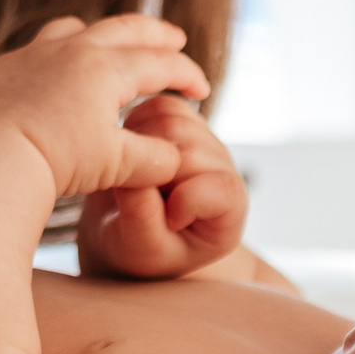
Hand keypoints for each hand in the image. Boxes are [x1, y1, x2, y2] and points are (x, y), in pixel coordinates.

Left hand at [0, 16, 210, 198]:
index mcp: (105, 68)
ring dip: (101, 35)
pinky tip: (59, 72)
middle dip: (155, 34)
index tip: (201, 90)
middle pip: (123, 29)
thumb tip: (179, 160)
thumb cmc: (56, 164)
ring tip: (113, 45)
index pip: (159, 63)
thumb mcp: (116, 166)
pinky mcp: (2, 68)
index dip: (186, 75)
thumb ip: (155, 160)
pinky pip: (37, 49)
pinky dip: (59, 54)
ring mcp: (32, 54)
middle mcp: (71, 49)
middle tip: (175, 40)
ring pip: (75, 29)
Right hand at [76, 94, 245, 277]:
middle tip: (130, 194)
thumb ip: (143, 215)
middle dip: (151, 167)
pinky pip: (159, 104)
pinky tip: (126, 151)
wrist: (125, 231)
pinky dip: (135, 122)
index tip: (165, 221)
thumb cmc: (140, 249)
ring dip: (139, 142)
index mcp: (228, 209)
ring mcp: (203, 142)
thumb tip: (135, 169)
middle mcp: (222, 170)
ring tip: (127, 174)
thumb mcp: (141, 248)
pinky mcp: (181, 121)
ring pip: (173, 119)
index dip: (186, 199)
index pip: (219, 188)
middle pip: (189, 148)